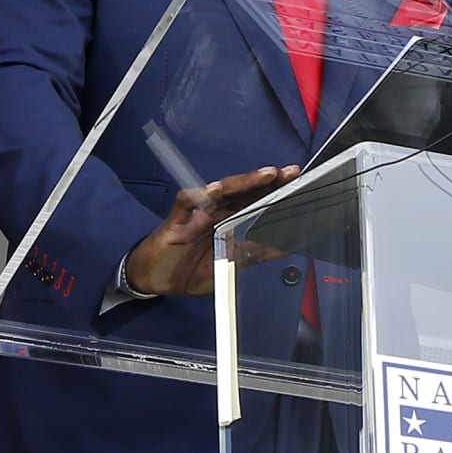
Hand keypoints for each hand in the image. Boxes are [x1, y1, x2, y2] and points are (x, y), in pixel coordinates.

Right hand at [123, 166, 300, 296]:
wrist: (154, 280)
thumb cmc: (188, 270)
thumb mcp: (230, 265)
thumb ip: (256, 253)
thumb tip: (288, 246)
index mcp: (228, 221)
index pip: (255, 201)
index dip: (275, 192)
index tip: (297, 184)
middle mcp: (215, 212)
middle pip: (243, 191)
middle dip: (266, 180)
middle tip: (290, 172)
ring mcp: (196, 213)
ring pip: (221, 191)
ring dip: (243, 182)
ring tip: (265, 175)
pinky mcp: (177, 220)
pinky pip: (188, 202)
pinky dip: (202, 195)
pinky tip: (216, 189)